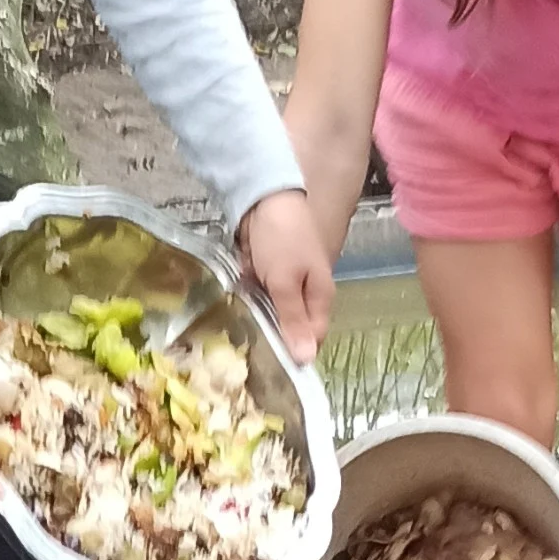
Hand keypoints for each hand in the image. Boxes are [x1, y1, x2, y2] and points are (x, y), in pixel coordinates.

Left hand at [238, 189, 331, 359]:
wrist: (265, 195)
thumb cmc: (281, 238)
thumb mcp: (285, 282)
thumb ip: (292, 320)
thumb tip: (306, 360)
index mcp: (320, 297)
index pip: (313, 339)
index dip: (294, 352)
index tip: (270, 365)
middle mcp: (308, 293)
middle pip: (293, 327)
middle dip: (273, 333)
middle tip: (248, 347)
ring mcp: (289, 282)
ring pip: (274, 312)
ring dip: (259, 315)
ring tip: (239, 326)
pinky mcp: (271, 272)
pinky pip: (261, 295)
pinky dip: (251, 295)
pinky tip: (238, 299)